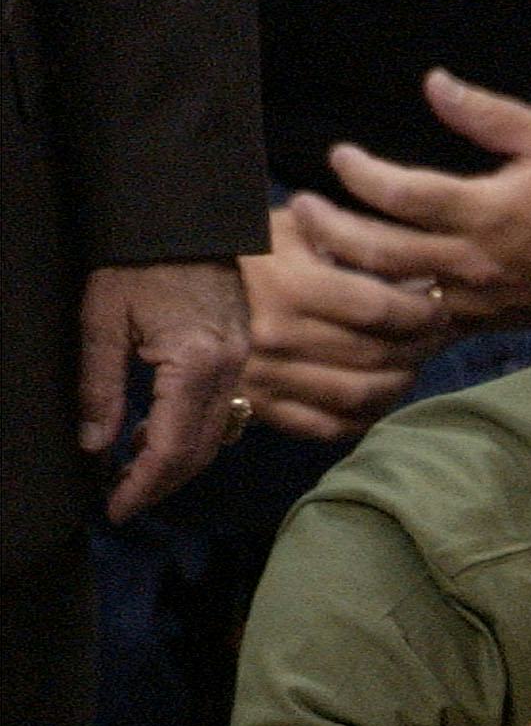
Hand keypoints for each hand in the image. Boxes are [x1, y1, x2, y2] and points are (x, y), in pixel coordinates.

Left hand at [79, 260, 250, 521]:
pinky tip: (152, 434)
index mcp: (194, 362)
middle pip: (198, 453)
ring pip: (212, 440)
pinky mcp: (238, 358)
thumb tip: (95, 445)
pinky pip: (218, 415)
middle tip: (121, 501)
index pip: (171, 447)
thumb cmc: (135, 259)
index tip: (115, 508)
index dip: (143, 485)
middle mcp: (227, 371)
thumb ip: (99, 386)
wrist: (180, 216)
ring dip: (173, 464)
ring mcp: (239, 365)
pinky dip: (186, 436)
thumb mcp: (102, 319)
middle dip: (159, 485)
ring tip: (130, 470)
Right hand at [240, 201, 446, 443]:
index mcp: (289, 287)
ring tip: (412, 363)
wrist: (169, 286)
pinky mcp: (263, 408)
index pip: (378, 309)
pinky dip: (364, 417)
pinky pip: (329, 427)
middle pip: (375, 355)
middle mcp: (279, 338)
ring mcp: (269, 378)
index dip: (420, 310)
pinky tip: (378, 396)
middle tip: (436, 335)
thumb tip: (412, 260)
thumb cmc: (240, 248)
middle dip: (418, 346)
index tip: (438, 302)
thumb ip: (344, 238)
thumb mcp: (286, 226)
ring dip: (398, 384)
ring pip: (359, 396)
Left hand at [291, 70, 530, 330]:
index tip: (339, 156)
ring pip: (395, 296)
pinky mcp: (485, 321)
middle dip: (333, 231)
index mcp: (487, 211)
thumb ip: (486, 114)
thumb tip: (433, 84)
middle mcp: (474, 261)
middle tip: (301, 210)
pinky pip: (424, 324)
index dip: (360, 174)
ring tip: (318, 253)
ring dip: (351, 276)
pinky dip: (388, 314)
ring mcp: (478, 299)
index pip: (401, 194)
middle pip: (382, 254)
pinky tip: (361, 297)